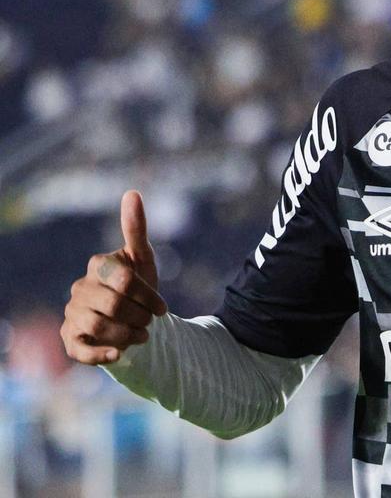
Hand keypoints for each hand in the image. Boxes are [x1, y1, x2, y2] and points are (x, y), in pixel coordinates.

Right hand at [60, 190, 167, 364]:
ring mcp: (72, 315)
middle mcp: (79, 289)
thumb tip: (132, 192)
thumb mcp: (143, 259)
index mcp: (96, 266)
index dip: (148, 296)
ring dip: (127, 334)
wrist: (135, 323)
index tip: (163, 308)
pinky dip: (103, 353)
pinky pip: (81, 350)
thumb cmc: (138, 288)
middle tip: (151, 322)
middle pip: (111, 304)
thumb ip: (136, 228)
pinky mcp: (71, 341)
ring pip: (97, 326)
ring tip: (142, 336)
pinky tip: (119, 354)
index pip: (123, 280)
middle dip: (139, 315)